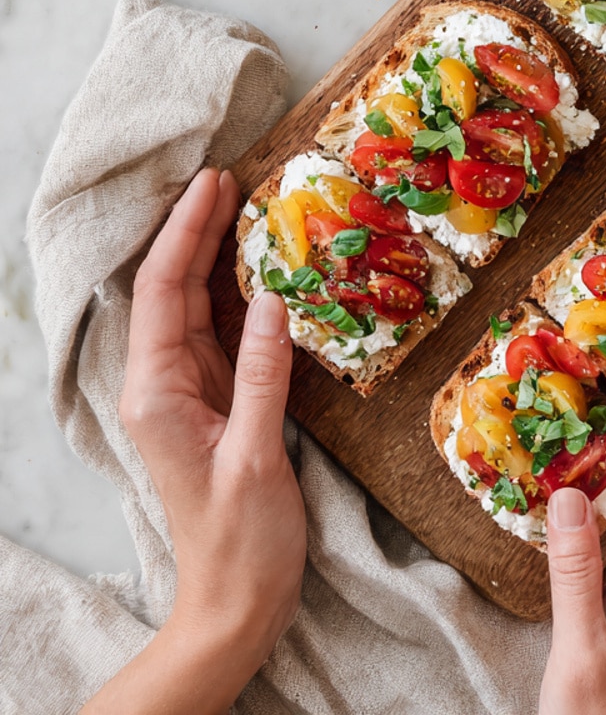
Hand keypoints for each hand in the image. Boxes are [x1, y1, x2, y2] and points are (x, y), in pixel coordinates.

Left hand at [84, 169, 304, 714]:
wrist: (236, 600)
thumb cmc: (242, 539)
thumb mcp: (255, 457)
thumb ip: (263, 375)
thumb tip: (279, 298)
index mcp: (157, 392)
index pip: (163, 292)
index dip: (186, 233)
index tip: (215, 184)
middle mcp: (163, 382)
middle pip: (174, 288)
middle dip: (196, 230)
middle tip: (231, 176)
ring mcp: (189, 389)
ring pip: (196, 304)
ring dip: (215, 253)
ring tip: (245, 205)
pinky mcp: (218, 399)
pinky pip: (224, 330)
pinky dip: (239, 290)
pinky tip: (261, 266)